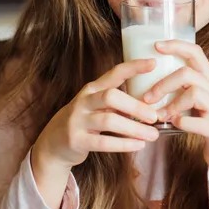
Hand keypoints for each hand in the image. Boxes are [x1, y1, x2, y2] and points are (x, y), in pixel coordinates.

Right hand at [32, 59, 160, 173]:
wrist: (53, 143)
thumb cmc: (85, 122)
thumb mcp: (97, 107)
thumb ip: (119, 103)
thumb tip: (153, 105)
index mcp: (93, 89)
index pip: (114, 73)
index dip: (133, 67)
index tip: (153, 63)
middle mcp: (84, 101)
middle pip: (111, 96)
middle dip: (136, 106)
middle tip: (154, 116)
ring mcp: (77, 120)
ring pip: (109, 120)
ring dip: (134, 128)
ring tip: (153, 135)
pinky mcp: (76, 140)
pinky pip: (103, 142)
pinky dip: (123, 144)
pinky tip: (138, 145)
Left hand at [145, 40, 208, 188]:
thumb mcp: (201, 97)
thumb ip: (183, 86)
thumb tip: (148, 77)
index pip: (195, 52)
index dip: (176, 45)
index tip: (156, 46)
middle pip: (188, 73)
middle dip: (163, 84)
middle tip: (147, 97)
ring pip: (193, 94)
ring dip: (171, 105)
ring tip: (159, 115)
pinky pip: (197, 122)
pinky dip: (181, 123)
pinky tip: (174, 125)